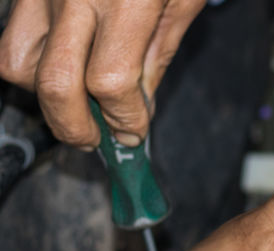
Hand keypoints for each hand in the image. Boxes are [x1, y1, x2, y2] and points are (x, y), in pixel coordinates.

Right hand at [0, 0, 203, 146]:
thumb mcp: (181, 1)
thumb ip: (157, 57)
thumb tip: (139, 108)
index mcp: (125, 1)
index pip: (109, 84)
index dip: (122, 120)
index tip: (133, 134)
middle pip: (55, 83)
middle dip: (76, 126)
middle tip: (97, 139)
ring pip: (16, 62)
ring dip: (44, 94)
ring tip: (77, 101)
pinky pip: (10, 34)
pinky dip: (30, 61)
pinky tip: (61, 64)